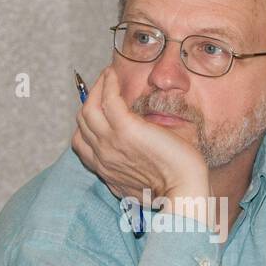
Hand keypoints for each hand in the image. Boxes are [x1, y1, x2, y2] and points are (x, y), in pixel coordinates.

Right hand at [71, 67, 209, 203]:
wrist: (184, 191)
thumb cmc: (173, 187)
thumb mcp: (141, 180)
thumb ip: (131, 165)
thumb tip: (136, 147)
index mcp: (105, 169)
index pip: (81, 142)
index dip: (87, 122)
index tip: (100, 108)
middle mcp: (102, 156)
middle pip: (83, 121)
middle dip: (90, 100)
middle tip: (104, 85)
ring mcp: (111, 143)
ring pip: (89, 108)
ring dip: (96, 87)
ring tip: (107, 75)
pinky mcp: (126, 130)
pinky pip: (108, 99)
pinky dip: (108, 83)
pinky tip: (113, 74)